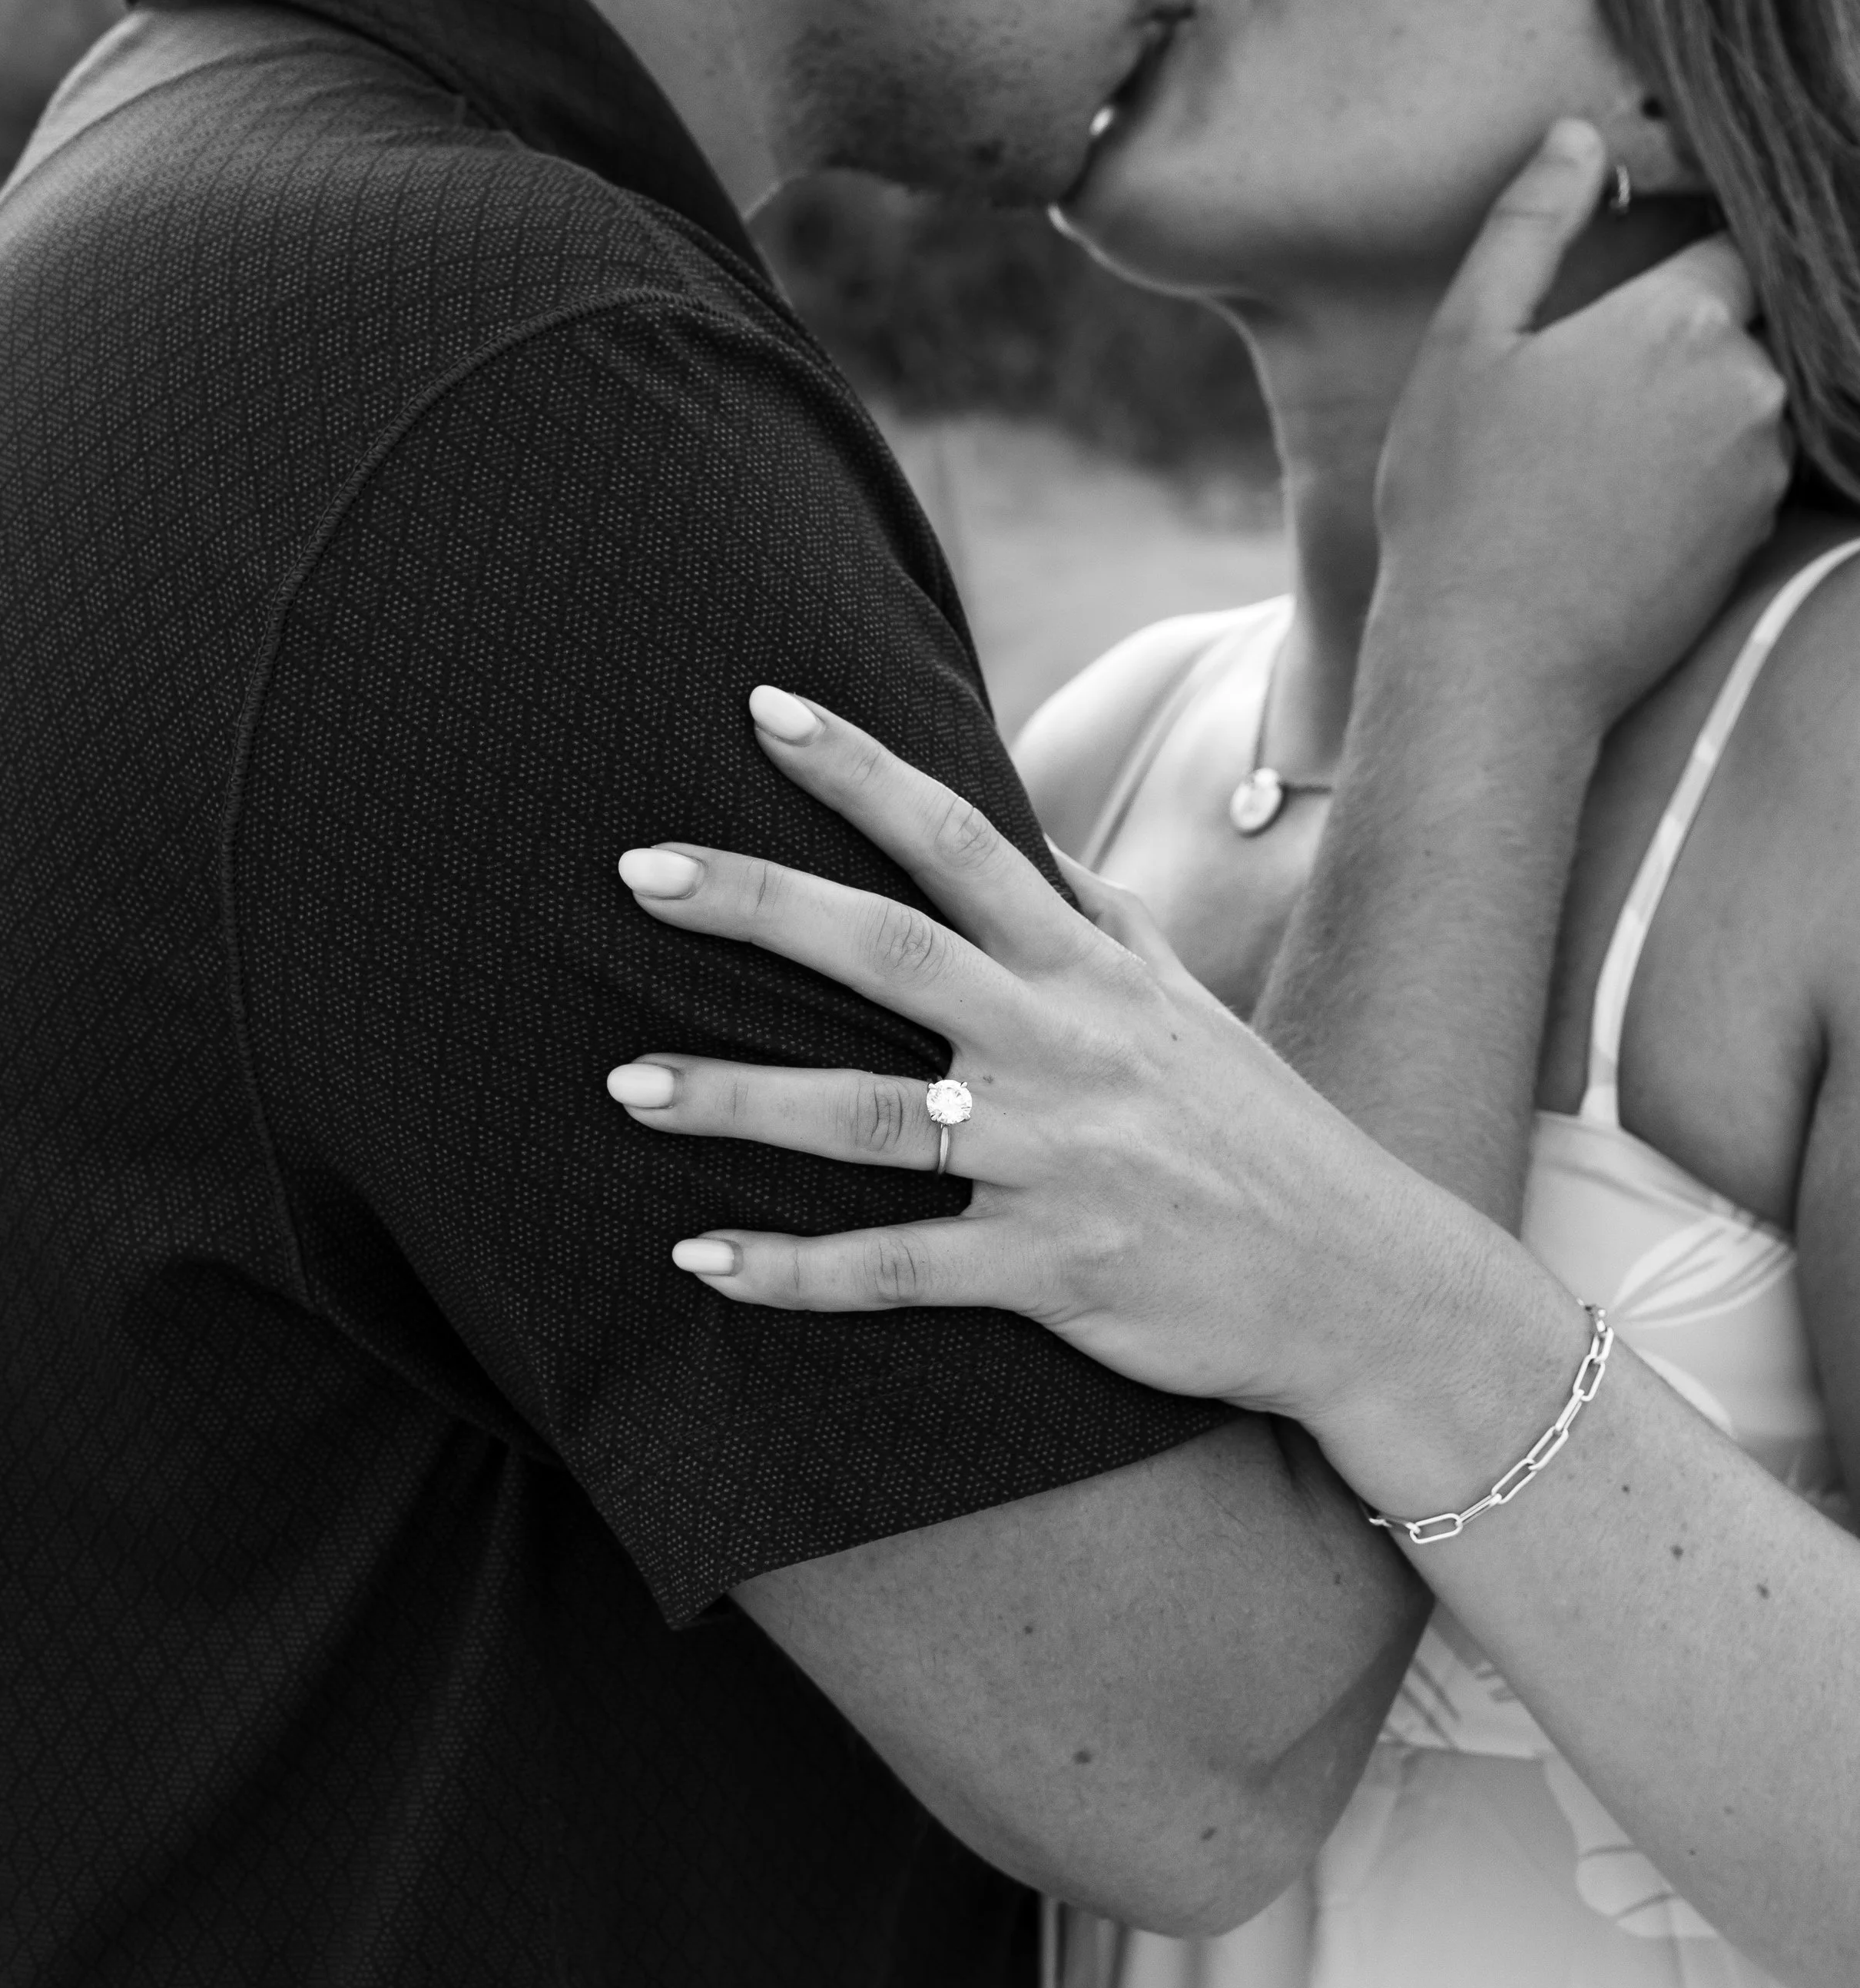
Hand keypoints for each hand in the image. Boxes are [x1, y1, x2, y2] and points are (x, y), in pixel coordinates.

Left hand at [607, 690, 1502, 1451]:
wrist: (1361, 1279)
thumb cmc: (1253, 1131)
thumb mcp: (1183, 1001)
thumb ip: (1097, 916)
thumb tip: (1027, 836)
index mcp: (1090, 970)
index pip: (964, 841)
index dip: (863, 770)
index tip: (765, 708)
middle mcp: (1067, 1047)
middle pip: (894, 954)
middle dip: (764, 906)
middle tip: (639, 869)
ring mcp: (1060, 1159)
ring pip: (876, 1120)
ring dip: (741, 1100)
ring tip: (625, 1085)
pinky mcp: (1055, 1269)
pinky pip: (900, 1271)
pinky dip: (796, 1269)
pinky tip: (702, 1259)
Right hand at [1379, 121, 1791, 732]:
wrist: (1496, 667)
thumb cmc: (1460, 505)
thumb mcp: (1466, 345)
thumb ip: (1529, 226)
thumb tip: (1575, 134)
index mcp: (1681, 318)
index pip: (1728, 242)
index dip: (1683, 251)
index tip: (1633, 279)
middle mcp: (1748, 385)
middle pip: (1744, 323)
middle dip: (1686, 335)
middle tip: (1600, 380)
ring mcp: (1763, 469)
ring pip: (1750, 398)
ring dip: (1696, 407)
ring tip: (1603, 452)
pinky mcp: (1759, 539)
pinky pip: (1747, 473)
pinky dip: (1701, 475)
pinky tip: (1624, 506)